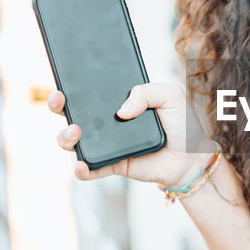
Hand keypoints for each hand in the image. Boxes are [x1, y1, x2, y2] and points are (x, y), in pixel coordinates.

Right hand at [48, 84, 210, 185]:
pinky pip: (91, 169)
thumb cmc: (182, 123)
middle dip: (57, 105)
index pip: (89, 90)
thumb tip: (121, 111)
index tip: (64, 80)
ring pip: (74, 141)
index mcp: (118, 100)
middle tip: (59, 101)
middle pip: (72, 112)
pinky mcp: (113, 165)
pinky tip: (82, 164)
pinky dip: (82, 169)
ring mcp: (107, 144)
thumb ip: (146, 92)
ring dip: (65, 136)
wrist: (192, 157)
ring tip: (75, 132)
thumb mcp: (171, 96)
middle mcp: (107, 121)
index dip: (72, 84)